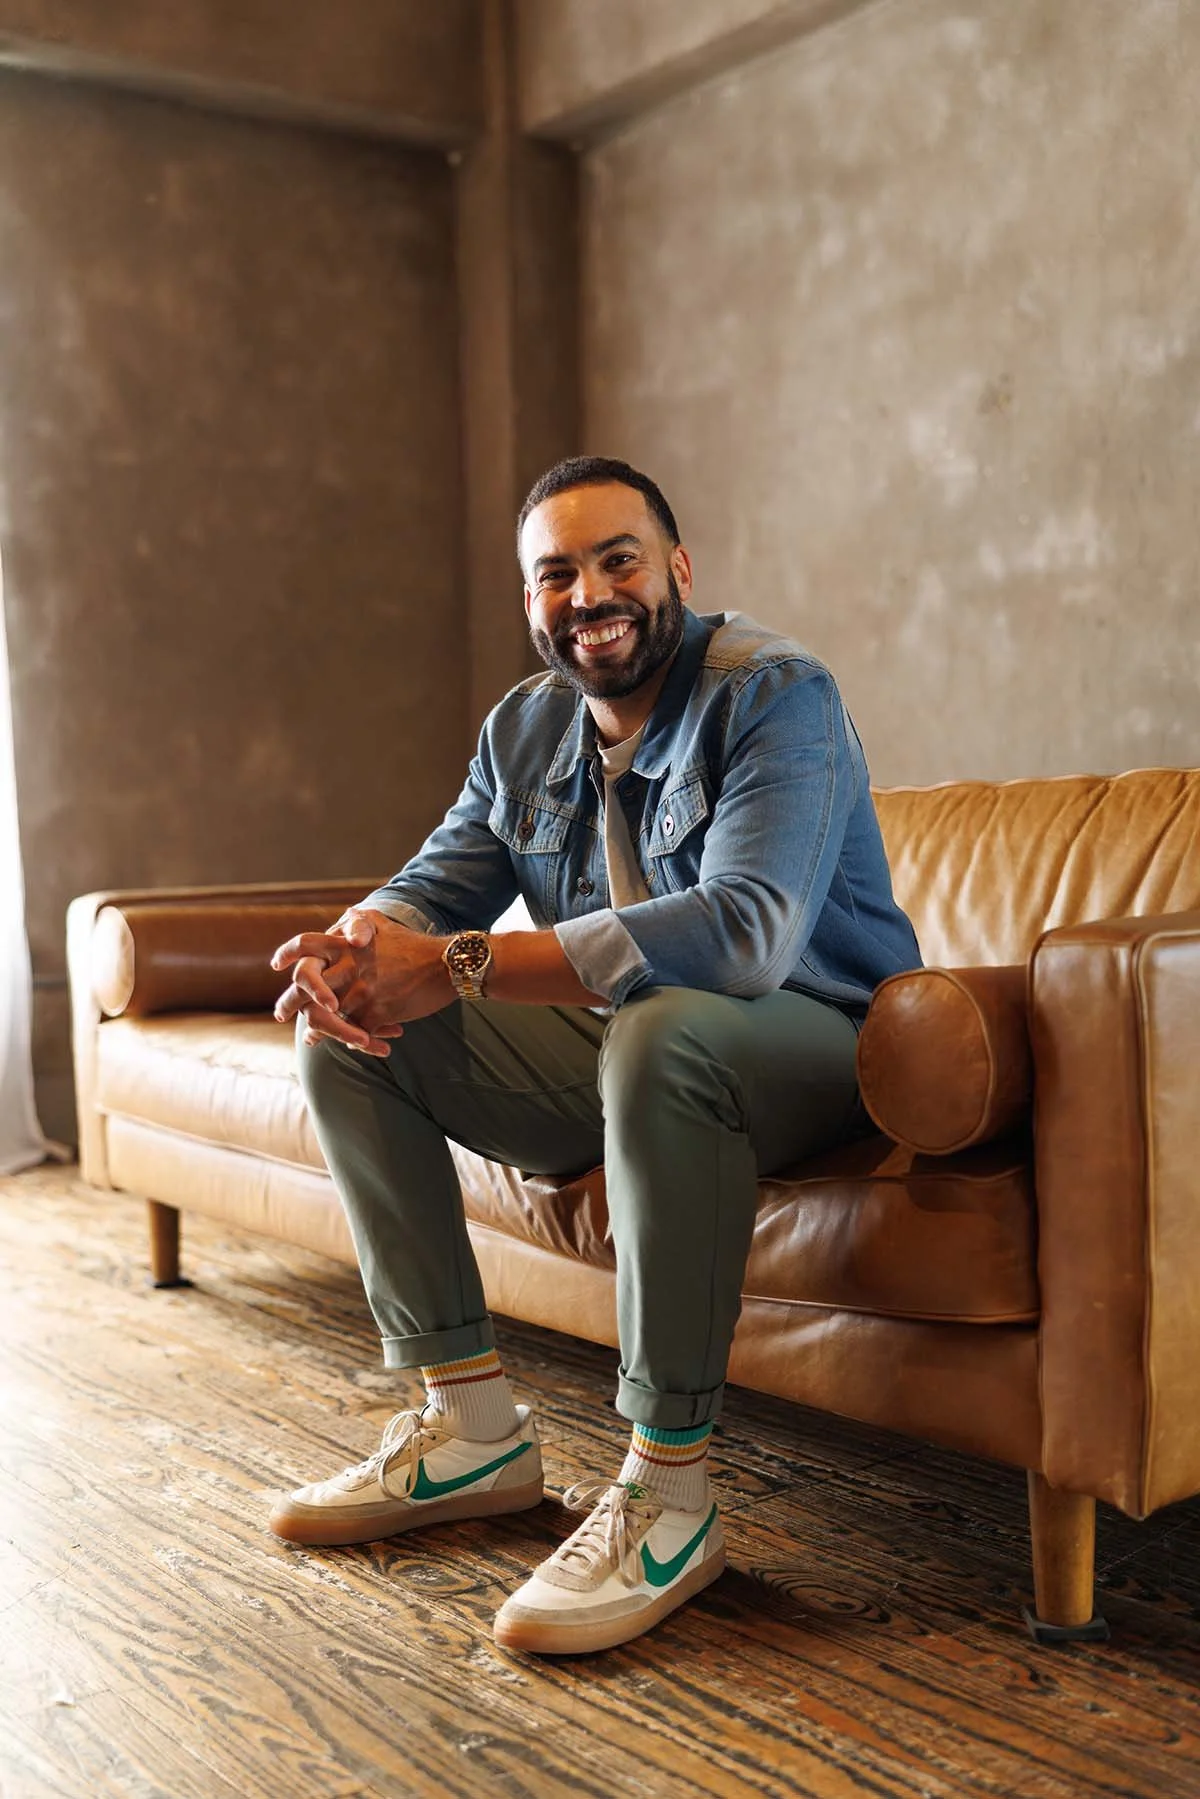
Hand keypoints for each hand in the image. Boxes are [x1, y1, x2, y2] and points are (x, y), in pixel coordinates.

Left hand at [272, 910, 453, 1055]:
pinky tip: (353, 1045)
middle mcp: (348, 967)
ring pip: (324, 1017)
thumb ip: (361, 922)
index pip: (305, 944)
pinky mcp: (376, 1013)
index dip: (287, 954)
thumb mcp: (384, 925)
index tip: (275, 965)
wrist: (446, 965)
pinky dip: (353, 1041)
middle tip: (281, 1014)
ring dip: (316, 1030)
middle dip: (288, 1004)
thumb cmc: (415, 945)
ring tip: (311, 1038)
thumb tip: (347, 916)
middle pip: (304, 987)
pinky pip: (354, 1033)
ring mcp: (360, 992)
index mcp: (345, 945)